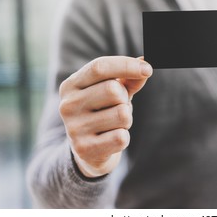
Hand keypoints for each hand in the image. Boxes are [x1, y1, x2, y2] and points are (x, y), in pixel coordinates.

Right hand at [59, 56, 152, 176]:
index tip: (148, 69)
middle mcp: (68, 105)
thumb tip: (145, 64)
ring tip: (113, 124)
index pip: (100, 67)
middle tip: (117, 107)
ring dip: (126, 120)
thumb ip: (129, 79)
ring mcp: (74, 128)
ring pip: (122, 114)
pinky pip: (121, 137)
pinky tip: (110, 139)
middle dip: (124, 98)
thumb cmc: (103, 113)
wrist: (88, 151)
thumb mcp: (114, 92)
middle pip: (113, 90)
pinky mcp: (85, 149)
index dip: (126, 65)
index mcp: (71, 85)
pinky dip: (123, 137)